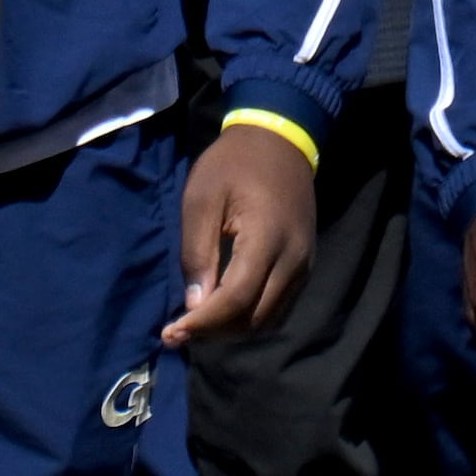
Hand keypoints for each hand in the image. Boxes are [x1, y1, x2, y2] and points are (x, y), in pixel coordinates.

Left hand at [163, 126, 319, 346]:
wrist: (279, 142)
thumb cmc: (232, 165)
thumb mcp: (202, 199)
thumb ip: (198, 253)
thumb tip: (195, 305)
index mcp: (267, 239)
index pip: (237, 299)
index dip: (204, 322)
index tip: (171, 333)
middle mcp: (294, 260)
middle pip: (256, 318)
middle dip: (215, 332)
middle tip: (178, 333)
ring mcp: (304, 265)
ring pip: (270, 319)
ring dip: (233, 330)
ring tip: (197, 326)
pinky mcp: (305, 266)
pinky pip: (280, 306)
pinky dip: (251, 318)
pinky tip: (223, 314)